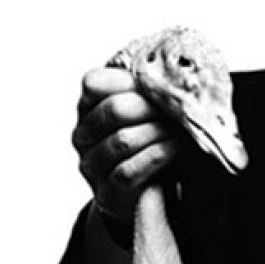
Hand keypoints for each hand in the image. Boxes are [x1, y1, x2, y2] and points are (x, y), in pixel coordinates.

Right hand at [72, 67, 181, 222]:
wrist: (154, 192)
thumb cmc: (155, 141)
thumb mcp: (150, 109)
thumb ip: (148, 87)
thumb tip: (166, 70)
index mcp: (89, 108)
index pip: (95, 83)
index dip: (132, 82)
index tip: (162, 86)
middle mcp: (83, 135)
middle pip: (115, 109)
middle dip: (152, 107)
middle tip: (178, 109)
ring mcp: (92, 166)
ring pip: (123, 140)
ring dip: (159, 132)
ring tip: (181, 130)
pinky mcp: (107, 193)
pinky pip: (128, 171)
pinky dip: (157, 155)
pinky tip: (176, 148)